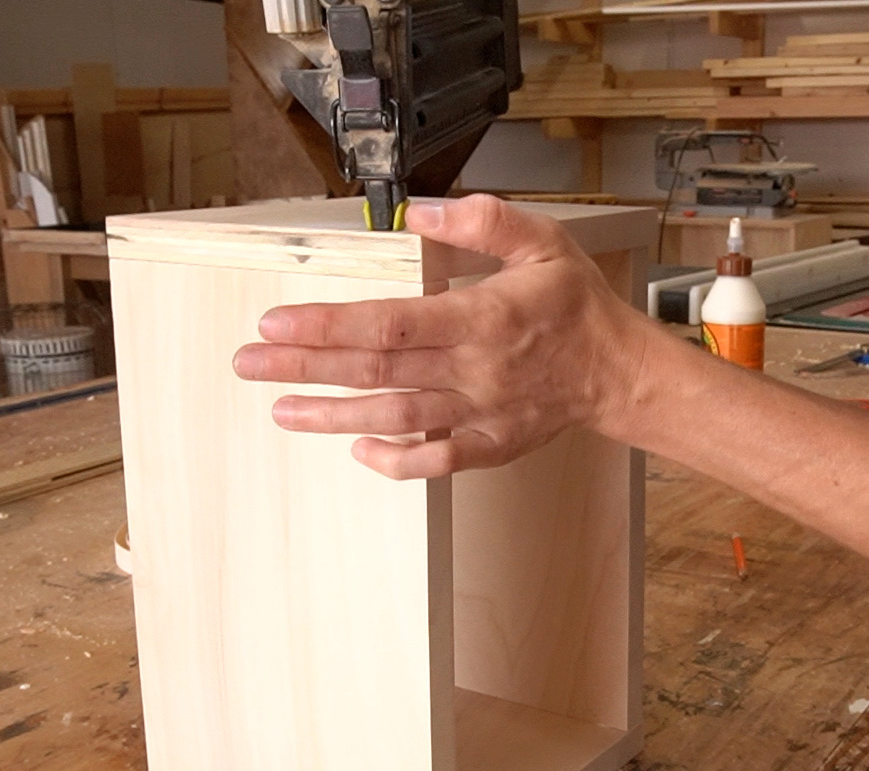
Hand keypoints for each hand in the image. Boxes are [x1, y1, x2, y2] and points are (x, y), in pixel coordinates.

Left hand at [232, 194, 648, 478]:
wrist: (617, 370)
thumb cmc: (576, 305)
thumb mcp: (543, 241)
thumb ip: (483, 221)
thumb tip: (420, 211)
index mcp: (484, 318)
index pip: (392, 323)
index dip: (329, 325)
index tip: (277, 323)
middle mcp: (476, 371)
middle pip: (377, 371)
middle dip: (307, 367)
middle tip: (250, 364)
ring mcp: (481, 413)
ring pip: (396, 418)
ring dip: (334, 416)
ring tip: (282, 410)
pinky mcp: (491, 444)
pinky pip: (437, 460)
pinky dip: (395, 460)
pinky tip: (357, 449)